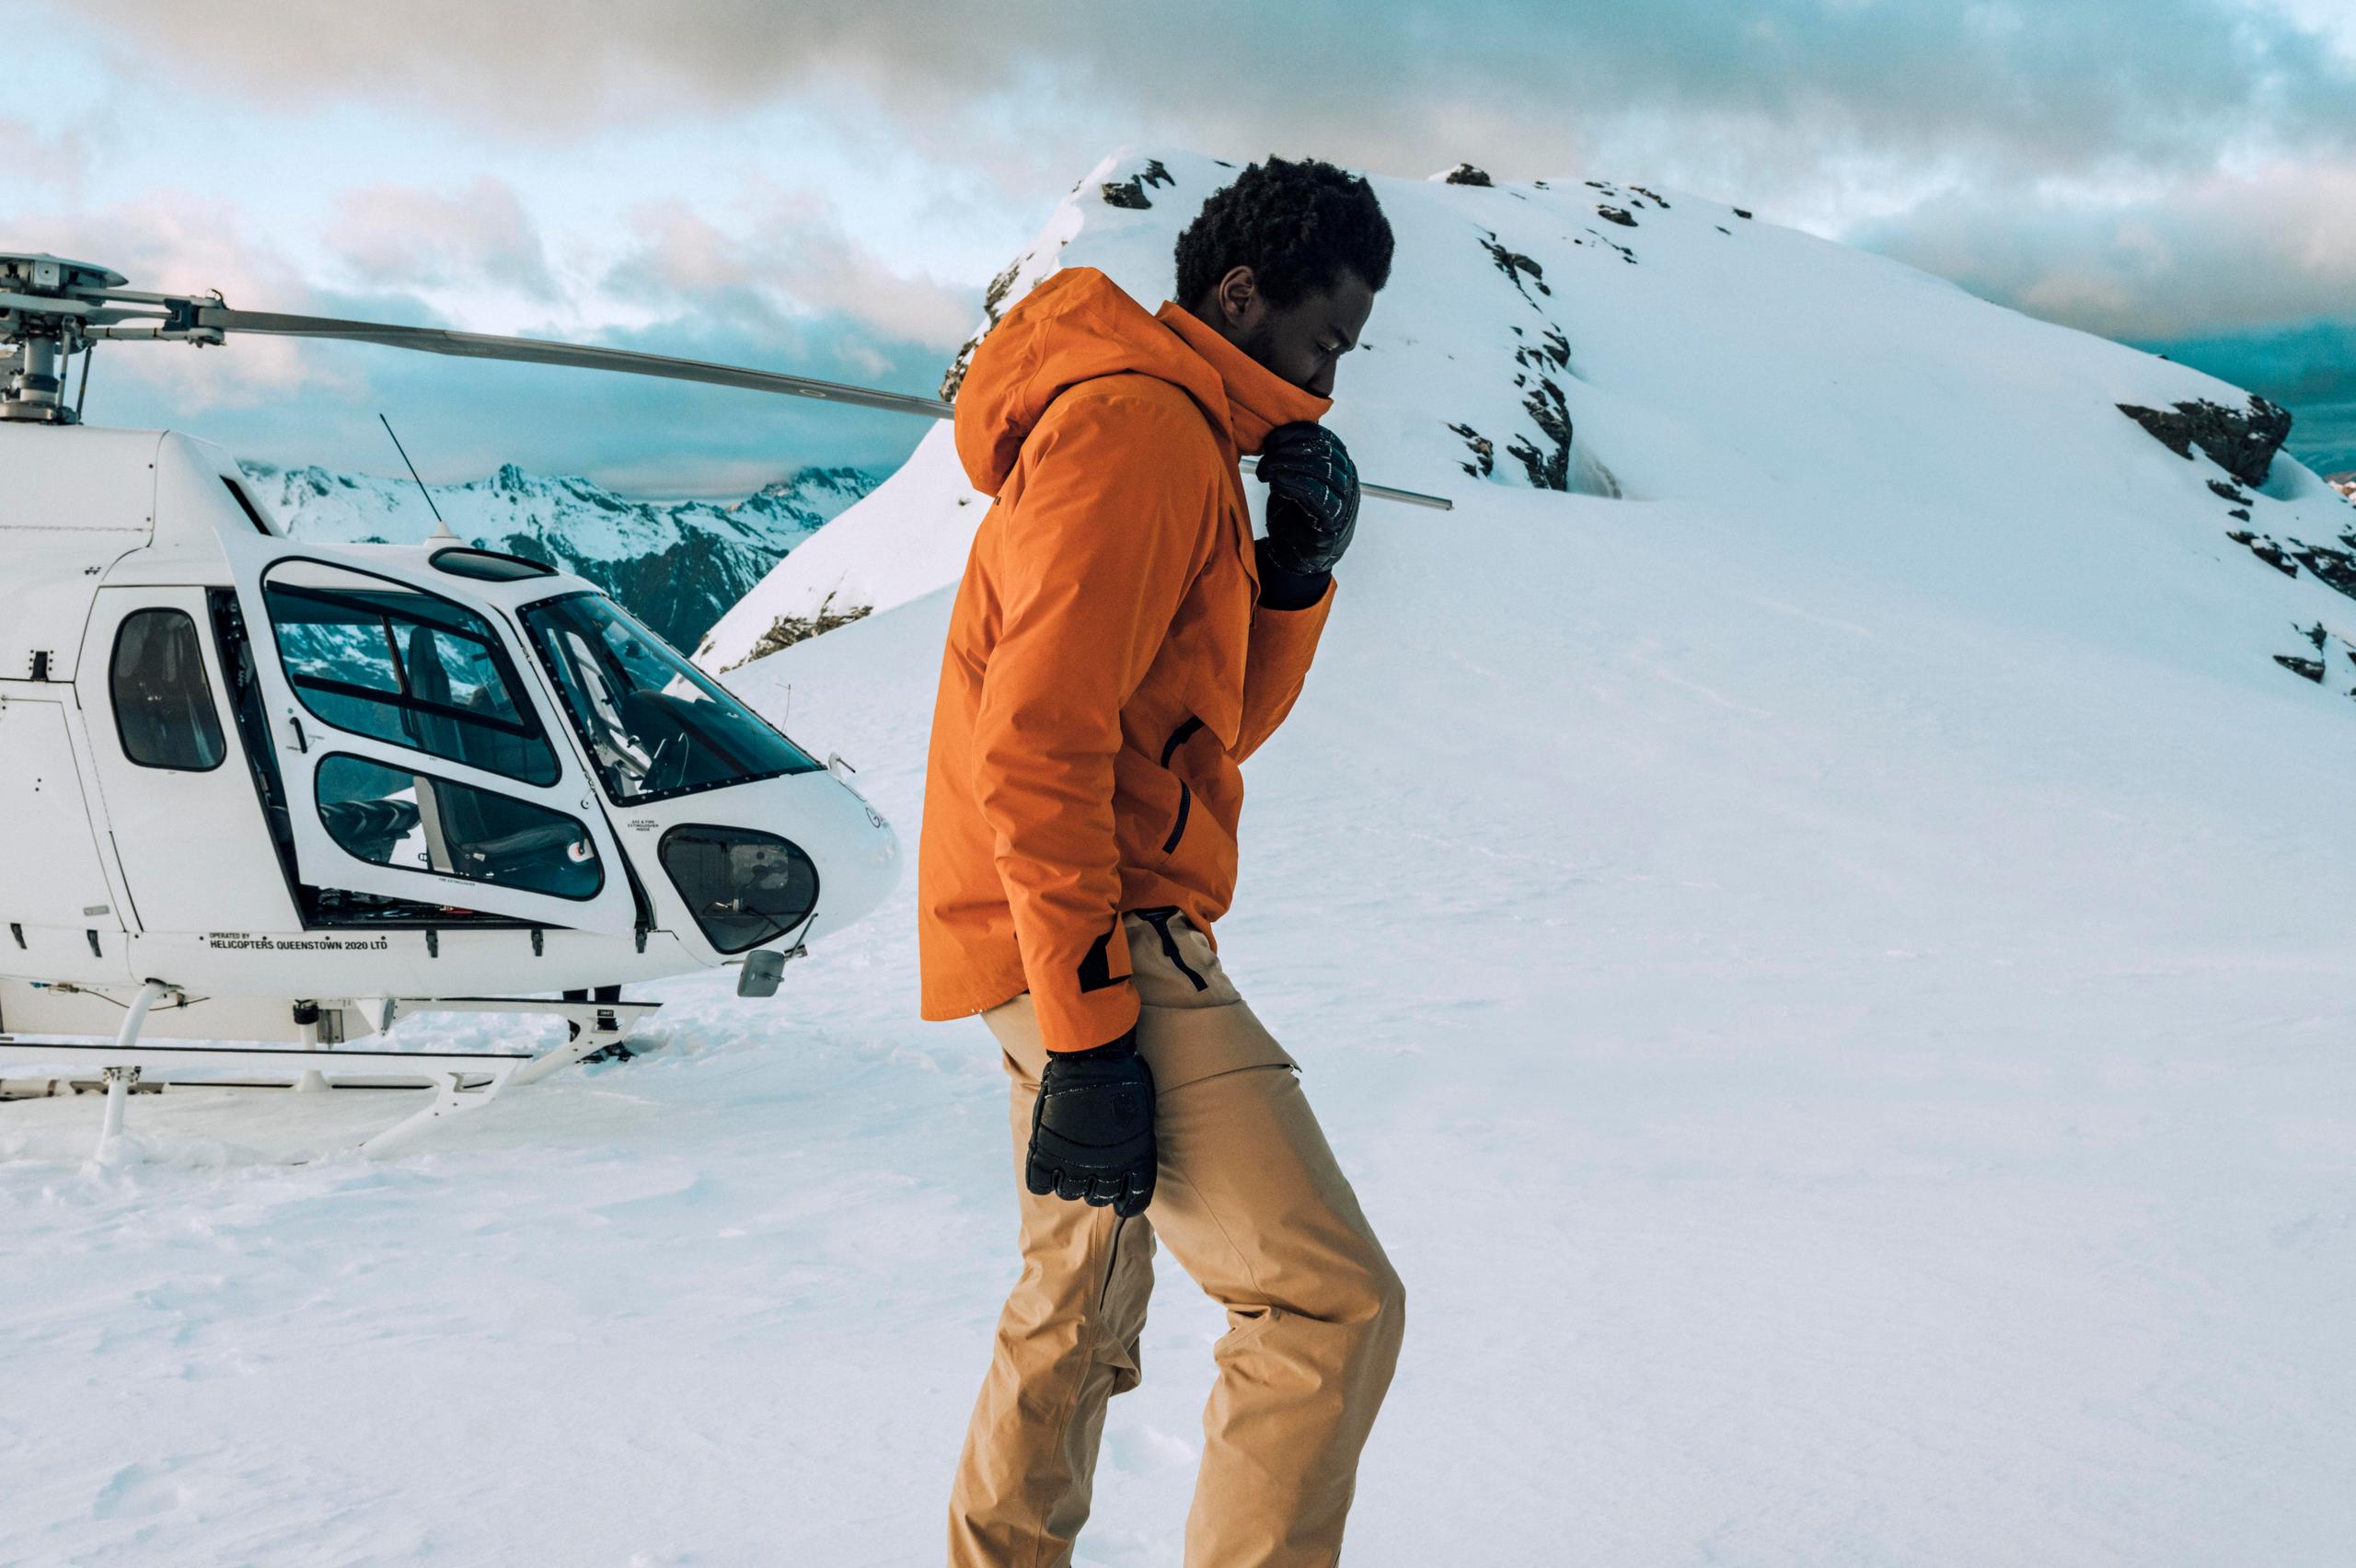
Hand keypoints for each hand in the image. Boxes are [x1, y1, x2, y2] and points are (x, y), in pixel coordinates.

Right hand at [1027, 1030, 1155, 1216]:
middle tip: (1091, 1167)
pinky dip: (1042, 1180)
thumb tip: (1131, 1155)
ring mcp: (1075, 1163)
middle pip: (1099, 1197)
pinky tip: (1047, 1166)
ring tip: (1068, 1162)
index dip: (1127, 1202)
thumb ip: (1134, 1141)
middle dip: (1096, 1186)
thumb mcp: (1142, 1112)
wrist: (1096, 1056)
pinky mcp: (1048, 1152)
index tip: (1121, 1198)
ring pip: (1070, 1193)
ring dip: (1070, 1182)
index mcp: (1136, 1160)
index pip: (1134, 1201)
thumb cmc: (1125, 1074)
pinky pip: (1040, 1184)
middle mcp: (1108, 1169)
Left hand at [1255, 422, 1359, 576]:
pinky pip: (1316, 494)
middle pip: (1320, 450)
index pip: (1323, 436)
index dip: (1295, 432)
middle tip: (1264, 459)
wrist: (1296, 557)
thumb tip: (1276, 431)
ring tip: (1265, 471)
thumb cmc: (1293, 513)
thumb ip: (1294, 456)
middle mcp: (1347, 478)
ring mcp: (1344, 500)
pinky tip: (1276, 485)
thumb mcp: (1294, 477)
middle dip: (1287, 449)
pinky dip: (1292, 484)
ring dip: (1285, 465)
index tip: (1271, 439)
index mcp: (1340, 464)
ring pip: (1319, 468)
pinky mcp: (1334, 520)